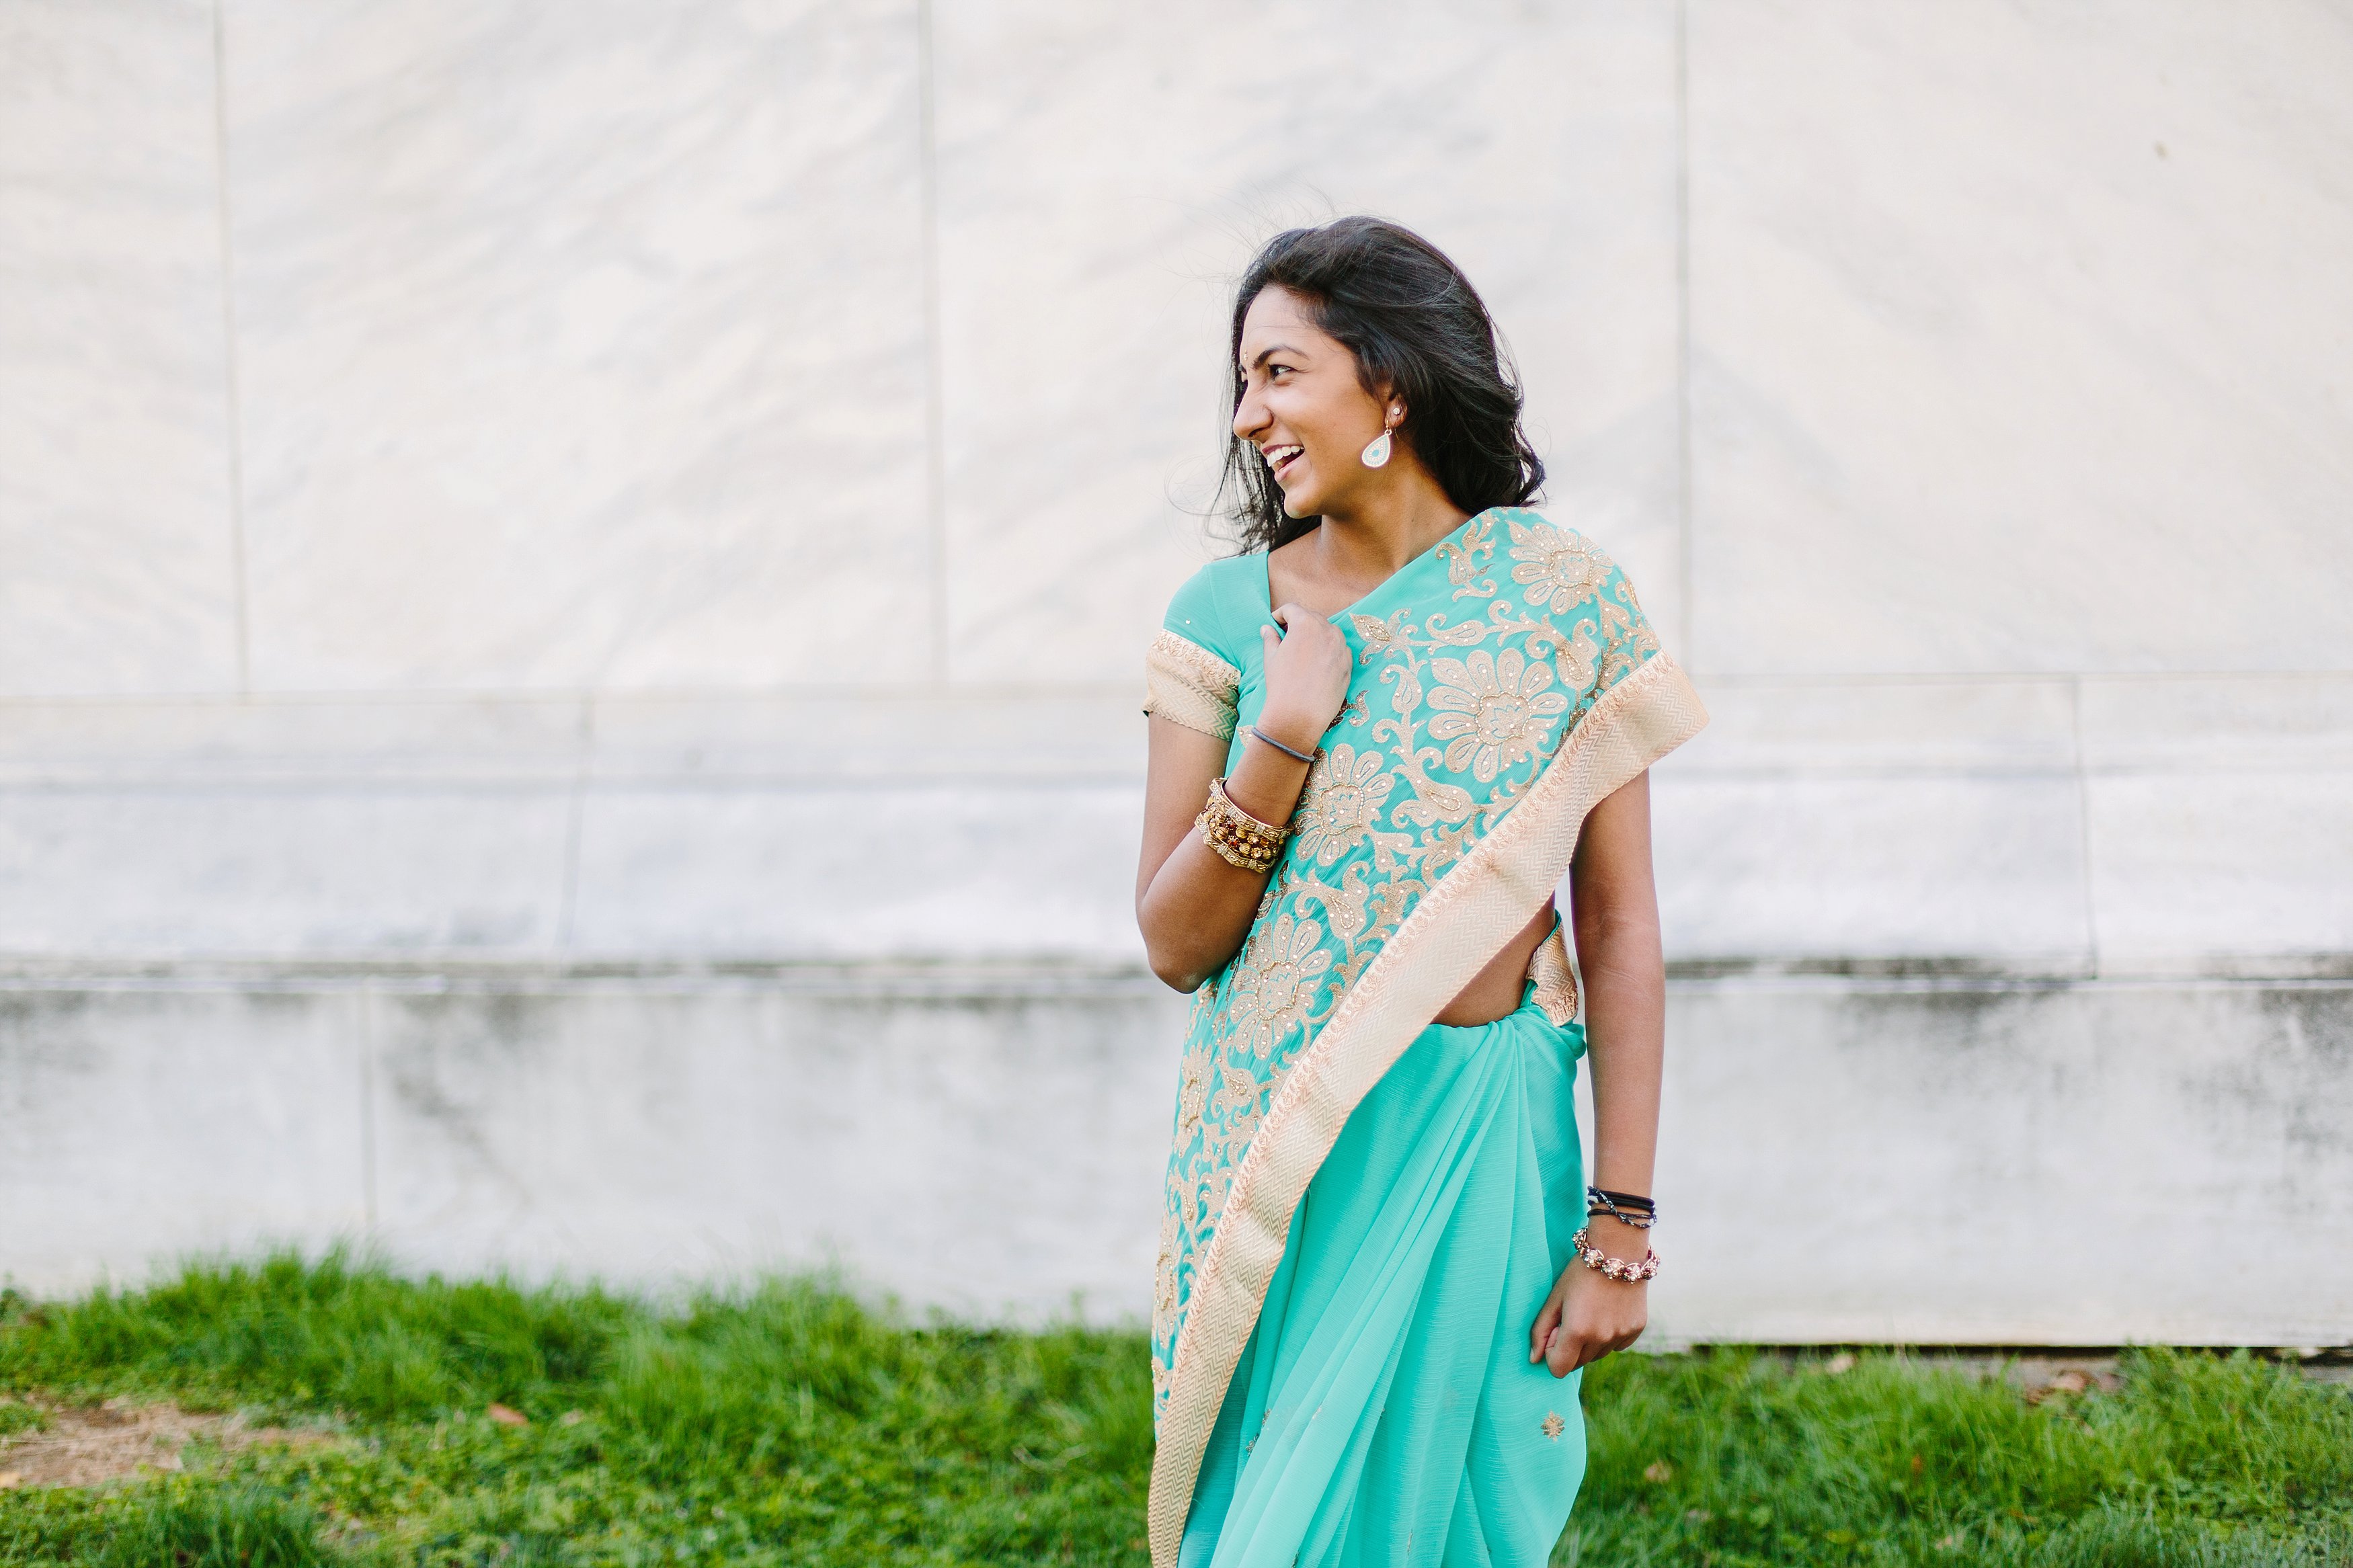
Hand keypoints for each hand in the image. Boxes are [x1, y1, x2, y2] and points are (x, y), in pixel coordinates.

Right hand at [1256, 603, 1351, 750]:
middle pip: (1312, 618)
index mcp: (1305, 624)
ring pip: (1328, 632)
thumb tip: (1267, 628)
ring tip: (1303, 652)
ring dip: (1315, 636)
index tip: (1275, 624)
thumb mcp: (1271, 658)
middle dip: (1299, 624)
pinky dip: (1327, 651)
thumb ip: (1270, 638)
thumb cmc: (1282, 685)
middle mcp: (1327, 630)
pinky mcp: (1348, 663)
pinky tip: (1316, 666)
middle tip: (1287, 637)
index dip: (1280, 615)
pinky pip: (1338, 649)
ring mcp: (1341, 646)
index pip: (1292, 609)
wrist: (1300, 715)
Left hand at [1529, 1225, 1650, 1376]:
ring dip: (1590, 1343)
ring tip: (1591, 1311)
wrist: (1618, 1249)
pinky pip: (1617, 1346)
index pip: (1558, 1369)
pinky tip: (1608, 1311)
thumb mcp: (1555, 1297)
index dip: (1552, 1353)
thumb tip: (1534, 1359)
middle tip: (1572, 1316)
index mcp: (1577, 1331)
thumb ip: (1540, 1330)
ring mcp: (1621, 1335)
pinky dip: (1610, 1336)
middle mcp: (1601, 1338)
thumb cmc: (1579, 1271)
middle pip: (1579, 1363)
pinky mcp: (1636, 1329)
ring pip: (1598, 1355)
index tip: (1556, 1329)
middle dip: (1570, 1347)